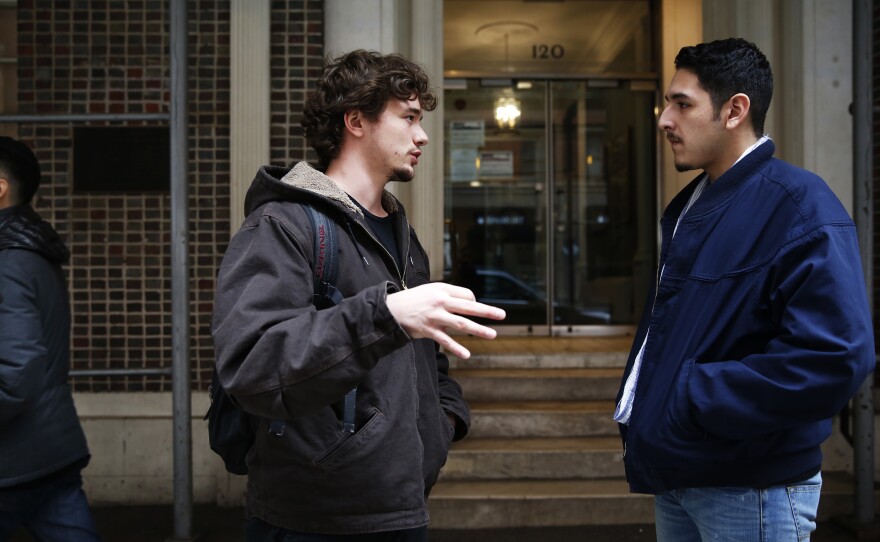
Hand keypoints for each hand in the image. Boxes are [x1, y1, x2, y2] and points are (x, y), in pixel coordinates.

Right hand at [386, 282, 504, 358]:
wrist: (391, 309)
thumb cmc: (414, 299)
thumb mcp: (431, 290)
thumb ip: (449, 294)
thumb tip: (470, 301)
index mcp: (442, 290)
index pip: (467, 295)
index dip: (474, 302)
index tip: (475, 309)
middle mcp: (440, 302)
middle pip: (469, 307)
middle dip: (487, 311)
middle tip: (502, 315)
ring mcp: (435, 317)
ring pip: (461, 324)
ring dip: (478, 330)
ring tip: (492, 334)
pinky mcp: (428, 330)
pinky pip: (445, 340)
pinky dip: (456, 347)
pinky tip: (467, 354)